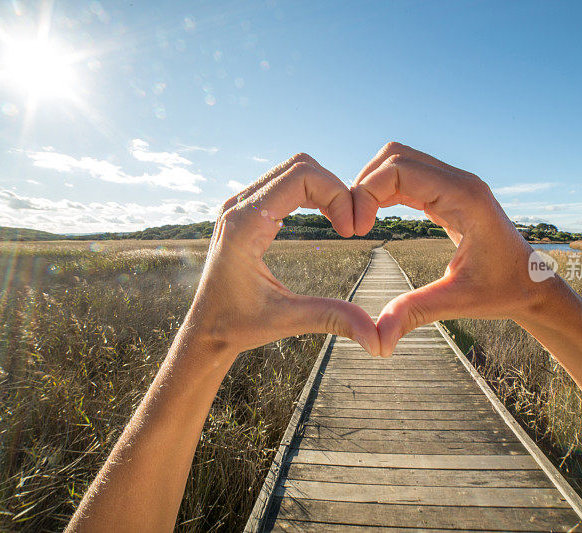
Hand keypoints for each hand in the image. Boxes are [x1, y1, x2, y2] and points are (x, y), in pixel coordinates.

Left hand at [186, 153, 380, 358]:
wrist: (204, 330)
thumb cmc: (237, 325)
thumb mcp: (287, 320)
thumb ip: (332, 318)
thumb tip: (377, 338)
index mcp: (244, 225)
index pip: (301, 176)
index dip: (336, 194)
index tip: (351, 231)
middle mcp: (238, 206)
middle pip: (299, 165)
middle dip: (334, 188)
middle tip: (352, 225)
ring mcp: (239, 205)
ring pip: (292, 170)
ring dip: (324, 190)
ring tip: (342, 222)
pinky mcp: (243, 211)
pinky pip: (283, 183)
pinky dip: (311, 193)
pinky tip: (326, 218)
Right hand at [352, 142, 555, 356]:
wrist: (533, 285)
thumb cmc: (504, 291)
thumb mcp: (457, 302)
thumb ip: (415, 312)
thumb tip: (377, 342)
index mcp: (464, 196)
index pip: (399, 170)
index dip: (367, 193)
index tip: (356, 231)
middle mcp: (459, 182)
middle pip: (396, 156)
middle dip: (364, 184)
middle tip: (352, 224)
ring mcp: (454, 184)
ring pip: (400, 162)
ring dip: (373, 185)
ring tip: (359, 221)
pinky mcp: (449, 194)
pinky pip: (409, 178)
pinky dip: (385, 192)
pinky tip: (374, 218)